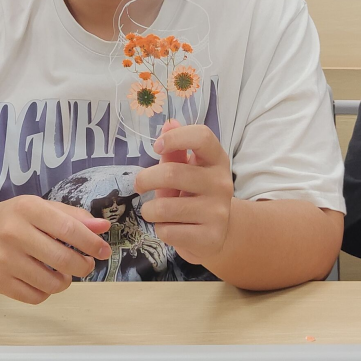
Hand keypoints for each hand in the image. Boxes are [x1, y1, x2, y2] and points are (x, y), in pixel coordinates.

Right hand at [0, 195, 110, 303]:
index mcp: (27, 209)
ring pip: (52, 283)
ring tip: (63, 272)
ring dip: (66, 281)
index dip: (91, 243)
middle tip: (86, 264)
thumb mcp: (41, 208)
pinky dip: (47, 292)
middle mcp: (13, 233)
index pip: (68, 229)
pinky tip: (43, 279)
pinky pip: (36, 297)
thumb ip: (73, 217)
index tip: (104, 250)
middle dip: (84, 266)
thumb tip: (103, 227)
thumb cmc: (14, 219)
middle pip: (63, 259)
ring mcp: (4, 259)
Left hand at [134, 124, 234, 264]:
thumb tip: (169, 123)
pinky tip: (170, 228)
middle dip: (145, 179)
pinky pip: (169, 231)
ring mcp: (218, 211)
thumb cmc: (195, 194)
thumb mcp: (187, 170)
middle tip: (138, 184)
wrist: (218, 233)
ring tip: (154, 211)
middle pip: (172, 173)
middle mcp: (221, 183)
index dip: (176, 137)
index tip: (156, 147)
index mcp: (217, 160)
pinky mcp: (211, 237)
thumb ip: (176, 150)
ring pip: (164, 208)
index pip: (202, 137)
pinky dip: (161, 229)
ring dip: (150, 210)